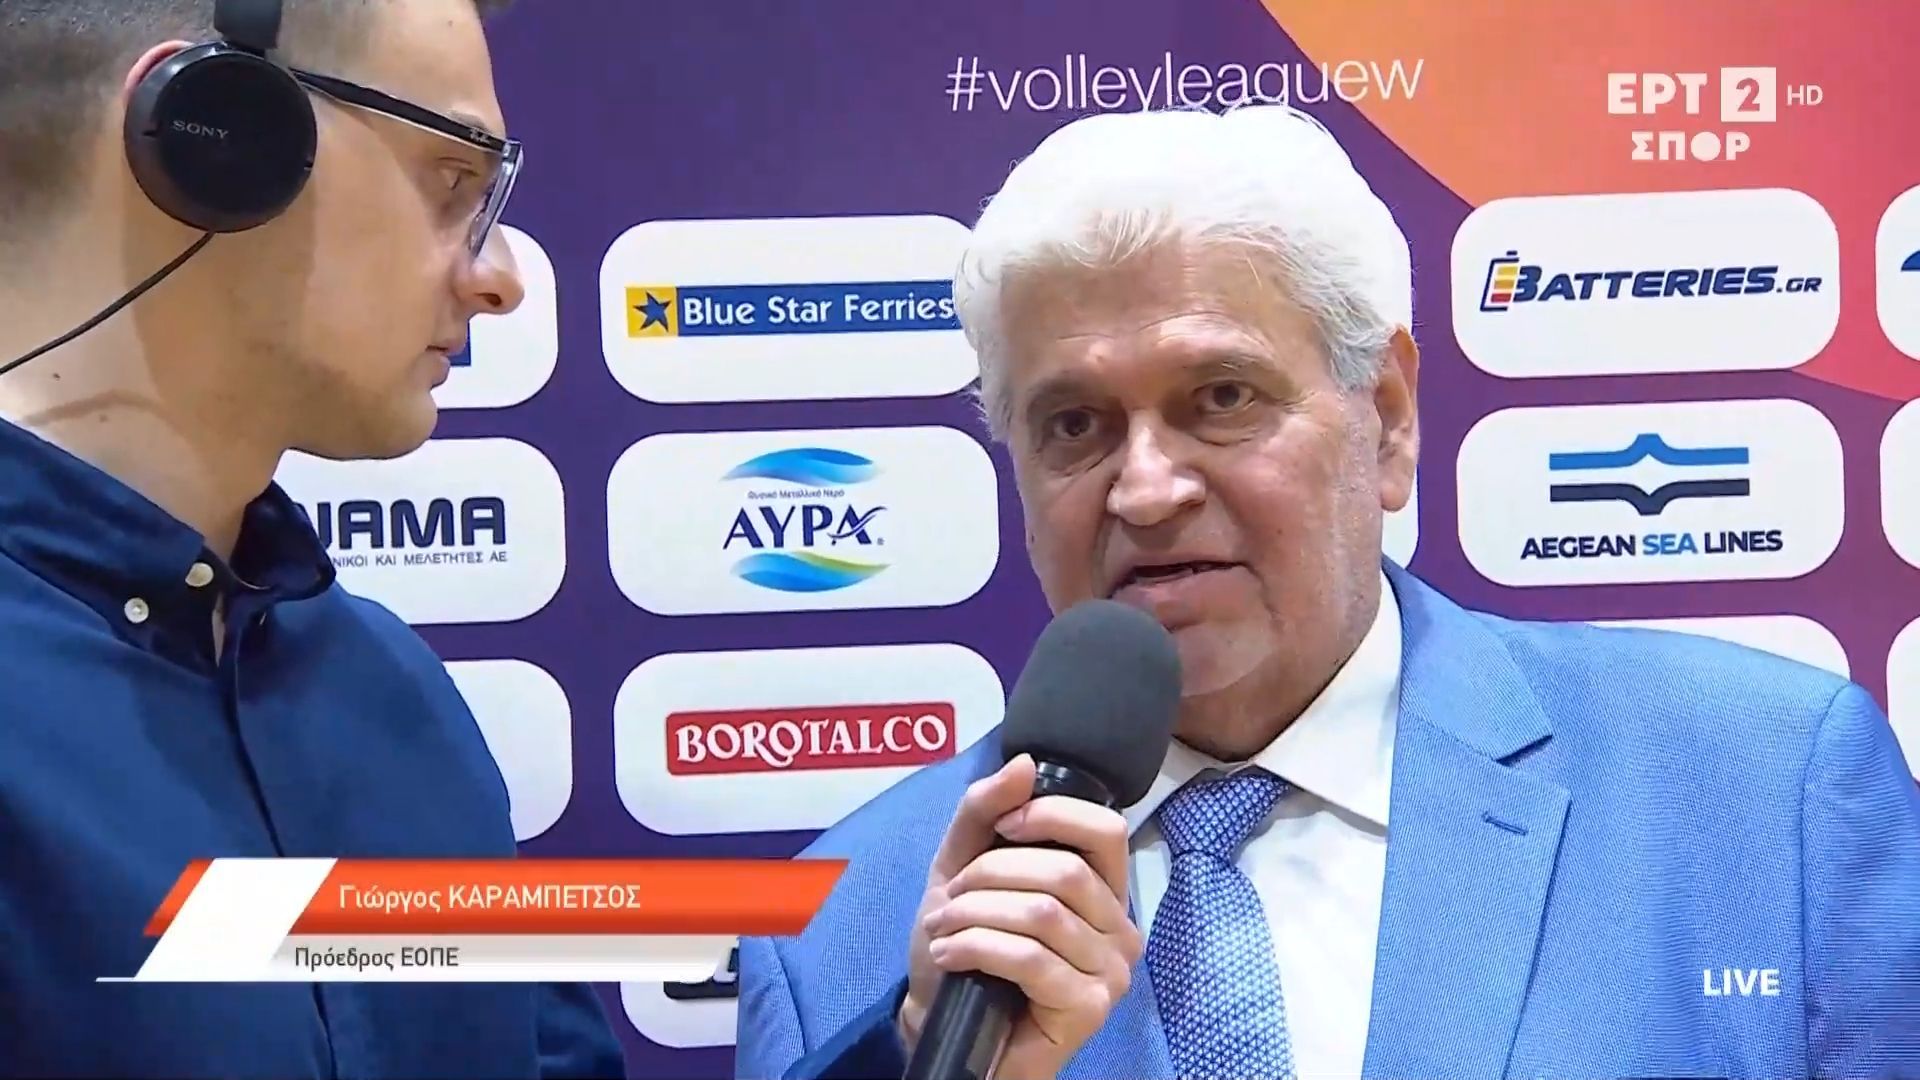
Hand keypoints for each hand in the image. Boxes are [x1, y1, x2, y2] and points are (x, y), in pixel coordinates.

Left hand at [898, 754, 1141, 1079]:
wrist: (943, 1025)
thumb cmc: (963, 949)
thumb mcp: (961, 868)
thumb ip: (985, 814)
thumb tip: (1025, 765)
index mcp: (1102, 889)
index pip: (1106, 829)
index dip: (1051, 816)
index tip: (1003, 829)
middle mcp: (1121, 928)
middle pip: (1065, 871)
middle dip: (991, 876)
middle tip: (950, 900)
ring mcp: (1111, 972)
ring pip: (1042, 914)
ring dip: (974, 915)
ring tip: (943, 930)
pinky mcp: (1089, 1009)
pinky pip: (1030, 958)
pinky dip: (976, 947)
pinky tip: (949, 956)